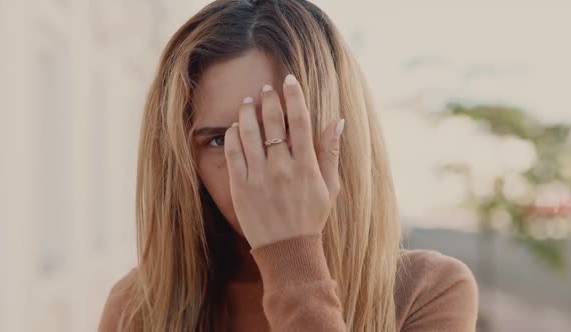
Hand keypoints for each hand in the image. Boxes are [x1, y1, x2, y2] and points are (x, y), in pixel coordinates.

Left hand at [223, 74, 344, 248]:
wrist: (287, 249)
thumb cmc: (311, 217)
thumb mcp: (329, 187)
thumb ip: (331, 153)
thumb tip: (338, 121)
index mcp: (306, 166)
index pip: (300, 121)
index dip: (294, 96)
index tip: (289, 80)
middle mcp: (282, 168)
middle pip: (273, 122)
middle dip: (269, 99)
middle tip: (265, 88)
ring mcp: (259, 177)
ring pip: (249, 133)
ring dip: (247, 113)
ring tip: (247, 102)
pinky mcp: (240, 187)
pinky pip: (232, 154)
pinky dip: (232, 136)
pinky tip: (235, 127)